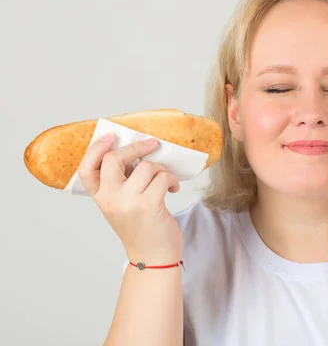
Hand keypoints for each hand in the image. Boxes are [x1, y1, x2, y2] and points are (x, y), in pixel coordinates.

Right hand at [77, 134, 182, 264]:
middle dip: (136, 147)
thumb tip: (136, 153)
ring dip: (161, 170)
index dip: (95, 149)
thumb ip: (121, 184)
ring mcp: (128, 202)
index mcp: (101, 199)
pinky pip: (162, 177)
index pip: (86, 169)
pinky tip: (172, 190)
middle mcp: (110, 200)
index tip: (110, 136)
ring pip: (146, 166)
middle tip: (151, 145)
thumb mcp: (122, 207)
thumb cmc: (142, 229)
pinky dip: (171, 180)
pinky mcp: (149, 204)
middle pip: (114, 158)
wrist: (153, 258)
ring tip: (166, 182)